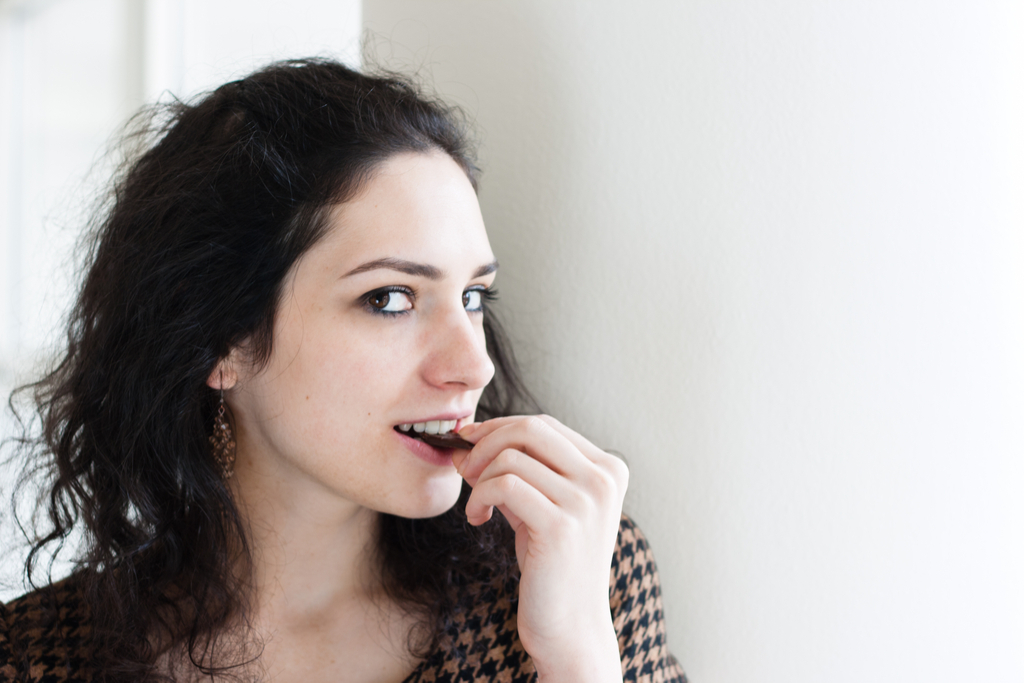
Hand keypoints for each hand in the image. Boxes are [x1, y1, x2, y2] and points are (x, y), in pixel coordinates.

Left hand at [452, 415, 627, 681]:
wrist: (570, 624)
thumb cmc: (553, 565)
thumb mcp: (539, 505)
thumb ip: (513, 470)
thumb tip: (465, 440)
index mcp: (608, 468)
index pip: (544, 424)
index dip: (499, 427)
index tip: (469, 442)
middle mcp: (603, 479)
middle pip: (529, 428)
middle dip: (485, 441)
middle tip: (464, 467)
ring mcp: (586, 501)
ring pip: (510, 457)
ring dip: (479, 478)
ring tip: (477, 506)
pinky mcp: (561, 525)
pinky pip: (503, 486)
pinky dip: (479, 498)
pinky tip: (477, 519)